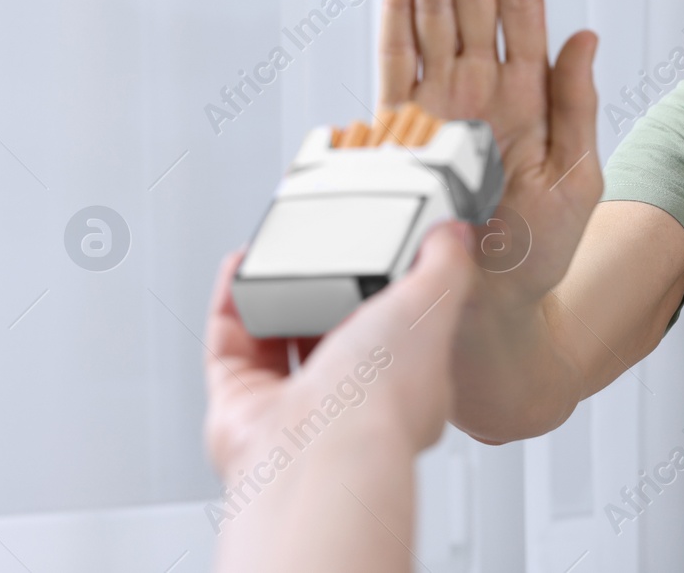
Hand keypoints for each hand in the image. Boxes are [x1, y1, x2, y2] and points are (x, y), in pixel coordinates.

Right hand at [202, 219, 475, 482]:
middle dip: (326, 289)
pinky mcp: (240, 405)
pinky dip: (231, 300)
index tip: (380, 250)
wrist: (320, 447)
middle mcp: (347, 400)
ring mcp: (291, 405)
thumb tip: (454, 235)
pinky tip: (241, 266)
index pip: (399, 329)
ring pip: (277, 338)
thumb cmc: (383, 398)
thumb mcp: (433, 306)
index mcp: (404, 382)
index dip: (388, 289)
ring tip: (279, 253)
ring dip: (275, 292)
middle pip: (332, 332)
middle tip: (324, 251)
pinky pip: (229, 344)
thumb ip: (446, 267)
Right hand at [378, 0, 602, 306]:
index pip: (520, 5)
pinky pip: (397, 63)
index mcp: (527, 94)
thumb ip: (577, 104)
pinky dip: (397, 16)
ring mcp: (441, 106)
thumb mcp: (579, 177)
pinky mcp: (405, 132)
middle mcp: (481, 89)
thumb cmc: (542, 249)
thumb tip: (586, 35)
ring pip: (435, 14)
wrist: (496, 310)